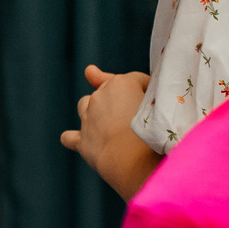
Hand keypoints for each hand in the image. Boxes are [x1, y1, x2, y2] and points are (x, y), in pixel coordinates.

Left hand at [60, 64, 159, 201]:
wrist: (133, 157)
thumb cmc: (153, 127)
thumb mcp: (155, 98)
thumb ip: (134, 82)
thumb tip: (91, 71)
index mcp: (121, 83)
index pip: (136, 80)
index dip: (148, 90)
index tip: (158, 102)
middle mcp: (99, 97)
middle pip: (108, 90)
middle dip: (120, 98)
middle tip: (137, 114)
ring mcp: (88, 119)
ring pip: (85, 104)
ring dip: (94, 110)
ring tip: (110, 121)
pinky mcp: (82, 140)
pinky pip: (70, 137)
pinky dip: (73, 137)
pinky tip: (79, 140)